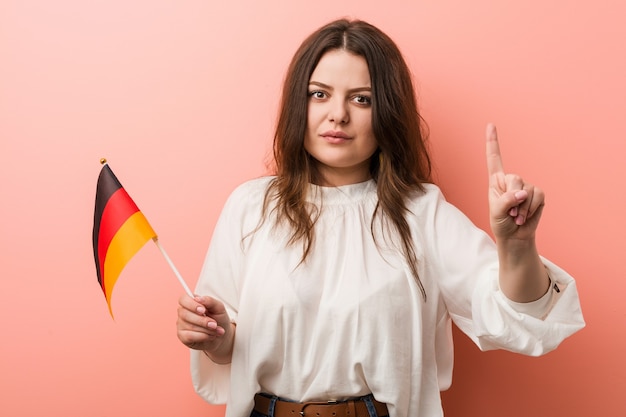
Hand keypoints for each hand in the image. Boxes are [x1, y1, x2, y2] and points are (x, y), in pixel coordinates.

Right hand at [176, 294, 233, 362]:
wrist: (222, 335)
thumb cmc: (218, 319)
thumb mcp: (218, 308)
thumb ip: (210, 301)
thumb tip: (198, 298)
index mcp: (190, 301)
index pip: (183, 299)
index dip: (192, 305)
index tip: (203, 310)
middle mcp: (183, 312)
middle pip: (185, 314)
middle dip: (202, 321)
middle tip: (214, 324)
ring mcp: (181, 325)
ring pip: (190, 326)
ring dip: (207, 329)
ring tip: (216, 330)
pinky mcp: (182, 337)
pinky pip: (190, 336)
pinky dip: (203, 336)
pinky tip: (211, 336)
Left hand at [486, 123, 544, 242]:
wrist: (514, 236)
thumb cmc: (500, 223)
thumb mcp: (496, 212)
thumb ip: (506, 201)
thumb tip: (523, 192)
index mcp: (496, 181)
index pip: (494, 158)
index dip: (492, 141)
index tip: (490, 124)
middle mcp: (511, 180)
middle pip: (515, 178)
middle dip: (513, 198)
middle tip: (509, 213)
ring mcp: (525, 186)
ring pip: (528, 190)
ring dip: (522, 208)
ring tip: (516, 217)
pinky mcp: (537, 194)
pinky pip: (538, 197)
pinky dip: (531, 209)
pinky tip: (525, 217)